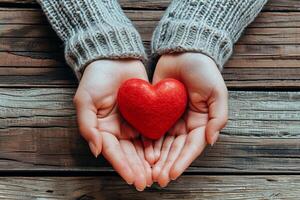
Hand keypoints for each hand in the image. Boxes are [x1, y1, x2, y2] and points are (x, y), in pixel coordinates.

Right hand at [73, 59, 153, 190]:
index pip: (112, 151)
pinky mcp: (145, 114)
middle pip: (128, 153)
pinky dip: (156, 144)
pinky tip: (162, 155)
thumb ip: (88, 126)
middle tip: (147, 182)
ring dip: (147, 162)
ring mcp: (132, 123)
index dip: (122, 166)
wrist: (114, 58)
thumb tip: (96, 151)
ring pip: (140, 147)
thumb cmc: (95, 78)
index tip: (132, 178)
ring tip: (156, 174)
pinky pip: (151, 132)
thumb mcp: (85, 100)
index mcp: (102, 128)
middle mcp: (118, 129)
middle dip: (137, 168)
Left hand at [151, 53, 227, 186]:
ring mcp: (170, 119)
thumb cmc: (204, 70)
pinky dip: (148, 143)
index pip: (191, 147)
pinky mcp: (157, 112)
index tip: (171, 174)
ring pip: (163, 144)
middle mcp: (185, 124)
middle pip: (176, 149)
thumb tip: (211, 140)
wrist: (183, 52)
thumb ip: (217, 117)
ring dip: (157, 159)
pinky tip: (142, 154)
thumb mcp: (217, 92)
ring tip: (148, 171)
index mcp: (201, 122)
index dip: (182, 161)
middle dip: (167, 165)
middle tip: (156, 179)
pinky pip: (152, 130)